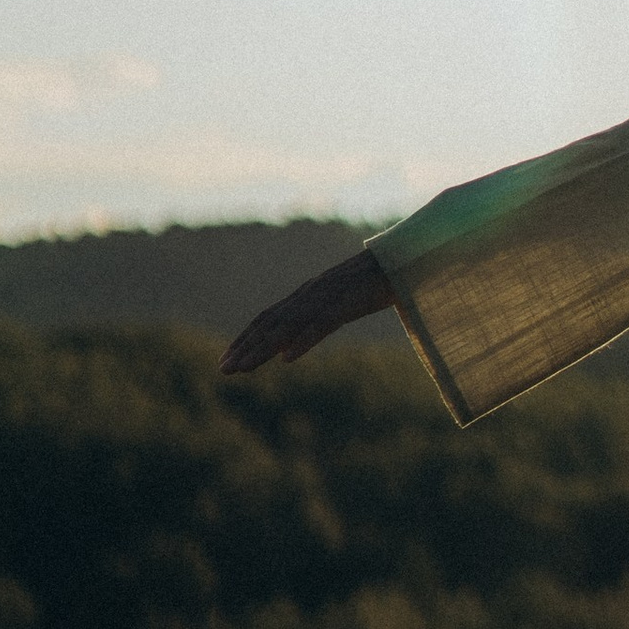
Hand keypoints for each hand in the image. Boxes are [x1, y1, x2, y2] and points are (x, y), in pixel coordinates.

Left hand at [221, 251, 394, 375]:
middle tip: (223, 370)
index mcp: (308, 295)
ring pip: (289, 326)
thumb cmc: (376, 280)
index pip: (267, 318)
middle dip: (245, 347)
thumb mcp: (344, 300)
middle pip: (270, 323)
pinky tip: (287, 359)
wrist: (404, 258)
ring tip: (244, 369)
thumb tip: (303, 339)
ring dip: (263, 349)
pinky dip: (302, 341)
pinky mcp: (348, 302)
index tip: (228, 360)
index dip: (245, 338)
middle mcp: (310, 294)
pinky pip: (321, 324)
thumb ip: (322, 316)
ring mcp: (327, 297)